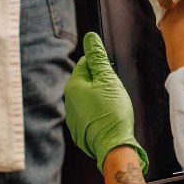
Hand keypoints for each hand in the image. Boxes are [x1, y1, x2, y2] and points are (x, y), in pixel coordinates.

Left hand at [65, 32, 148, 174]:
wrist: (113, 145)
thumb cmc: (111, 113)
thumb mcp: (108, 80)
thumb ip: (98, 58)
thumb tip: (90, 38)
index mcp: (74, 85)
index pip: (84, 63)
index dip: (100, 65)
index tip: (110, 74)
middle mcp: (69, 100)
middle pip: (86, 80)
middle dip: (101, 82)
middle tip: (113, 91)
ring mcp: (73, 116)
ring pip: (88, 97)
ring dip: (100, 97)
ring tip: (112, 105)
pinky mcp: (79, 128)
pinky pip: (89, 112)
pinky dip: (98, 111)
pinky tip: (108, 117)